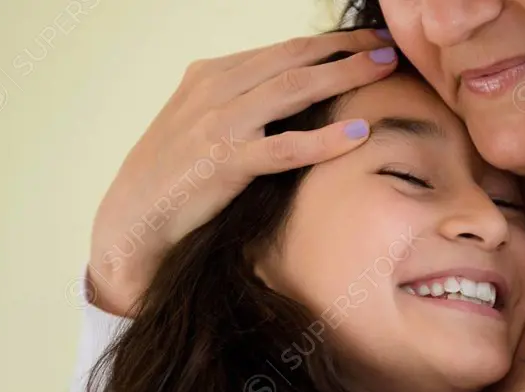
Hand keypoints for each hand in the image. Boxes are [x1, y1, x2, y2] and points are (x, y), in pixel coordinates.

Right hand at [87, 29, 395, 314]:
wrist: (135, 217)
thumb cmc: (177, 175)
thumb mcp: (205, 122)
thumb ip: (242, 102)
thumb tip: (295, 94)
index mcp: (212, 75)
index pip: (283, 50)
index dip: (330, 43)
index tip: (368, 41)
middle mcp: (215, 89)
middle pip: (294, 60)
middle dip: (346, 50)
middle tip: (389, 46)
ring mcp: (219, 125)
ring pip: (293, 90)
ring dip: (344, 76)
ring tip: (385, 70)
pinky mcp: (224, 163)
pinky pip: (284, 147)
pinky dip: (324, 139)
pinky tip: (359, 132)